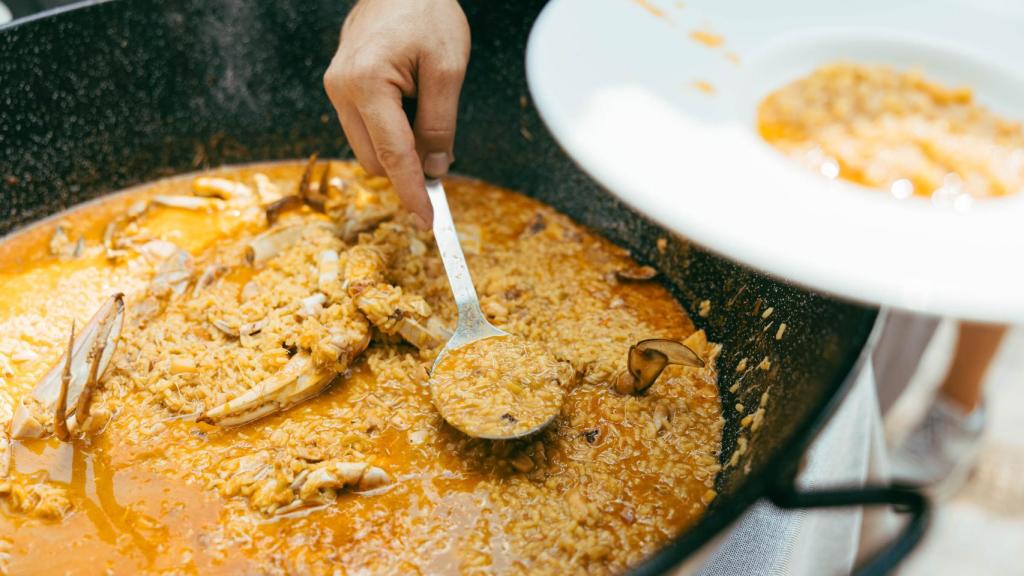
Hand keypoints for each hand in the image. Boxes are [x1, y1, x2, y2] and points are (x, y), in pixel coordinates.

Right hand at [324, 0, 470, 226]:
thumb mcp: (448, 69)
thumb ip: (440, 124)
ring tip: (423, 104)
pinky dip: (389, 130)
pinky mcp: (340, 85)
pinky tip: (408, 103)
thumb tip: (434, 168)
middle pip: (375, 160)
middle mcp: (341, 89)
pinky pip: (364, 127)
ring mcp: (336, 87)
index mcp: (366, 83)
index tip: (428, 222)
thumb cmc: (426, 10)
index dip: (412, 193)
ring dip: (398, 146)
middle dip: (407, 165)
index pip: (393, 156)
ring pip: (367, 148)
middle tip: (440, 142)